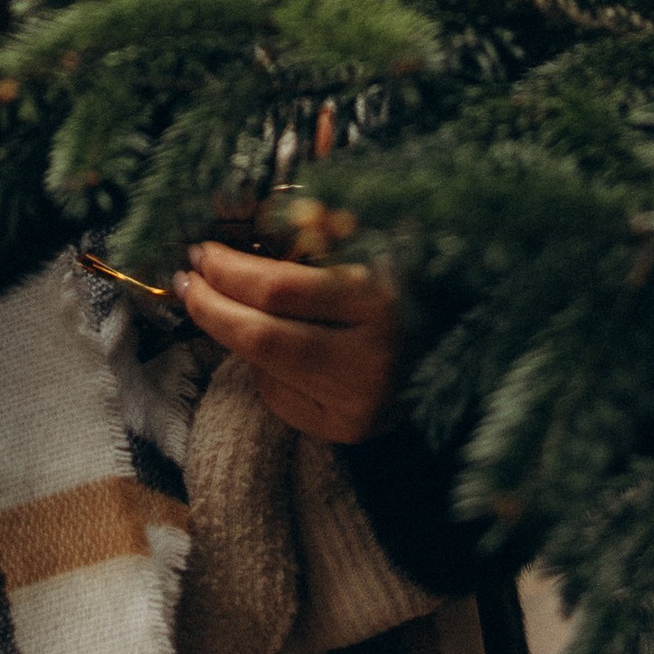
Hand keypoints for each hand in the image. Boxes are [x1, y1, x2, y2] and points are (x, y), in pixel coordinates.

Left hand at [175, 235, 401, 443]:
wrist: (466, 335)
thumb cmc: (413, 276)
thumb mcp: (376, 239)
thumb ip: (319, 228)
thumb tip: (250, 224)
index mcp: (381, 302)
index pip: (279, 290)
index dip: (229, 271)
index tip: (203, 252)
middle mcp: (372, 361)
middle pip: (261, 338)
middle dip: (212, 306)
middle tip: (188, 280)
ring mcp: (361, 404)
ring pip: (264, 371)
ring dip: (231, 334)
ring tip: (216, 304)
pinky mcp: (351, 430)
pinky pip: (281, 399)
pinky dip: (264, 369)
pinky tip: (273, 346)